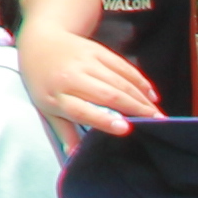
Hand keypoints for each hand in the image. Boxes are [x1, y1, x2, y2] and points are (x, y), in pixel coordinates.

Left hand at [15, 19, 158, 139]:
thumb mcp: (45, 107)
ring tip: (157, 114)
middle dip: (135, 110)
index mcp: (55, 95)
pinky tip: (151, 95)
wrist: (40, 41)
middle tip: (156, 124)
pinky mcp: (97, 50)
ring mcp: (85, 61)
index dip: (103, 119)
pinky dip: (139, 81)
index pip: (80, 110)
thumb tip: (74, 155)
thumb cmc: (43, 81)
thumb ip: (63, 131)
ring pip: (119, 81)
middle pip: (107, 95)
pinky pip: (122, 66)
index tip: (125, 128)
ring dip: (142, 98)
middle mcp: (71, 77)